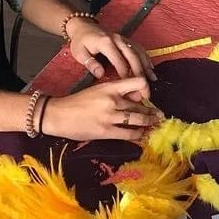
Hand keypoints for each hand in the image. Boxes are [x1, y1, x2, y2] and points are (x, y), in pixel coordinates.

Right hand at [43, 77, 161, 141]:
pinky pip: (128, 134)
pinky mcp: (106, 131)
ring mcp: (110, 116)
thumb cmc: (78, 101)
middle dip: (151, 112)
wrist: (58, 114)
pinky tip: (141, 135)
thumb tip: (136, 98)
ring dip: (149, 123)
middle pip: (139, 104)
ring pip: (137, 119)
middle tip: (159, 116)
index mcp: (110, 86)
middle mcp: (112, 99)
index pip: (137, 82)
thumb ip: (116, 92)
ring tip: (154, 125)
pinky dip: (138, 135)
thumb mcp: (98, 90)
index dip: (147, 89)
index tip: (148, 97)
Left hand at [66, 16, 155, 80]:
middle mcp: (117, 39)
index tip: (129, 85)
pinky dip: (146, 58)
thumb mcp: (80, 53)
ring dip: (146, 65)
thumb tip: (100, 74)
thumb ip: (90, 63)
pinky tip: (150, 67)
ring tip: (152, 78)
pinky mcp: (125, 39)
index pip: (119, 60)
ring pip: (138, 51)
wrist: (83, 26)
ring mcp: (123, 38)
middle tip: (144, 85)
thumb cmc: (80, 41)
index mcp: (106, 43)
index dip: (125, 73)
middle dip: (139, 71)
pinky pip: (138, 48)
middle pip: (132, 56)